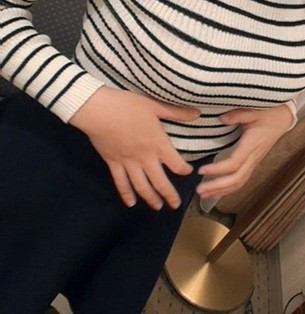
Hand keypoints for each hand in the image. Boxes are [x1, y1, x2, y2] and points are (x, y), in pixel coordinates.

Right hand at [70, 86, 199, 209]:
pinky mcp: (113, 163)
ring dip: (150, 198)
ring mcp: (128, 162)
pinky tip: (131, 204)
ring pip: (141, 186)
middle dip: (169, 194)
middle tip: (176, 205)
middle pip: (160, 181)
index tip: (189, 172)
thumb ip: (176, 112)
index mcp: (157, 143)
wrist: (98, 110)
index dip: (184, 170)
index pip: (176, 163)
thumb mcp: (155, 106)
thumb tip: (197, 113)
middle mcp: (145, 157)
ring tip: (158, 207)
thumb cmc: (127, 105)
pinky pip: (121, 183)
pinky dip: (126, 194)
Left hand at [195, 104, 293, 198]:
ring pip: (239, 182)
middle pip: (236, 178)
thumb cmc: (269, 113)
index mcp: (252, 144)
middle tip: (199, 190)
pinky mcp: (253, 162)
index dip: (218, 169)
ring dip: (222, 190)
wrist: (282, 118)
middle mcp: (253, 157)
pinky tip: (217, 191)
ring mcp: (254, 161)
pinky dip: (229, 188)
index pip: (234, 163)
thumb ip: (237, 115)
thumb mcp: (253, 110)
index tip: (201, 170)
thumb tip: (221, 119)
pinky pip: (241, 179)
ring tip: (204, 194)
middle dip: (217, 186)